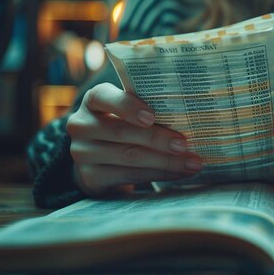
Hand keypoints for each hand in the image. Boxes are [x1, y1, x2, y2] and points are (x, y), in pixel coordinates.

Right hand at [67, 83, 201, 196]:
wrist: (98, 158)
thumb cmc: (124, 124)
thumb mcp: (128, 111)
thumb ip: (148, 109)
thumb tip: (190, 116)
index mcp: (94, 100)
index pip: (104, 97)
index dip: (128, 107)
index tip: (152, 117)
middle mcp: (82, 125)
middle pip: (122, 132)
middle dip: (158, 139)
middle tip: (184, 144)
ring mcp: (82, 153)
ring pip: (129, 157)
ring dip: (165, 162)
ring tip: (192, 163)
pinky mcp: (91, 177)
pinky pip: (130, 176)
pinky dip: (159, 175)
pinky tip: (179, 174)